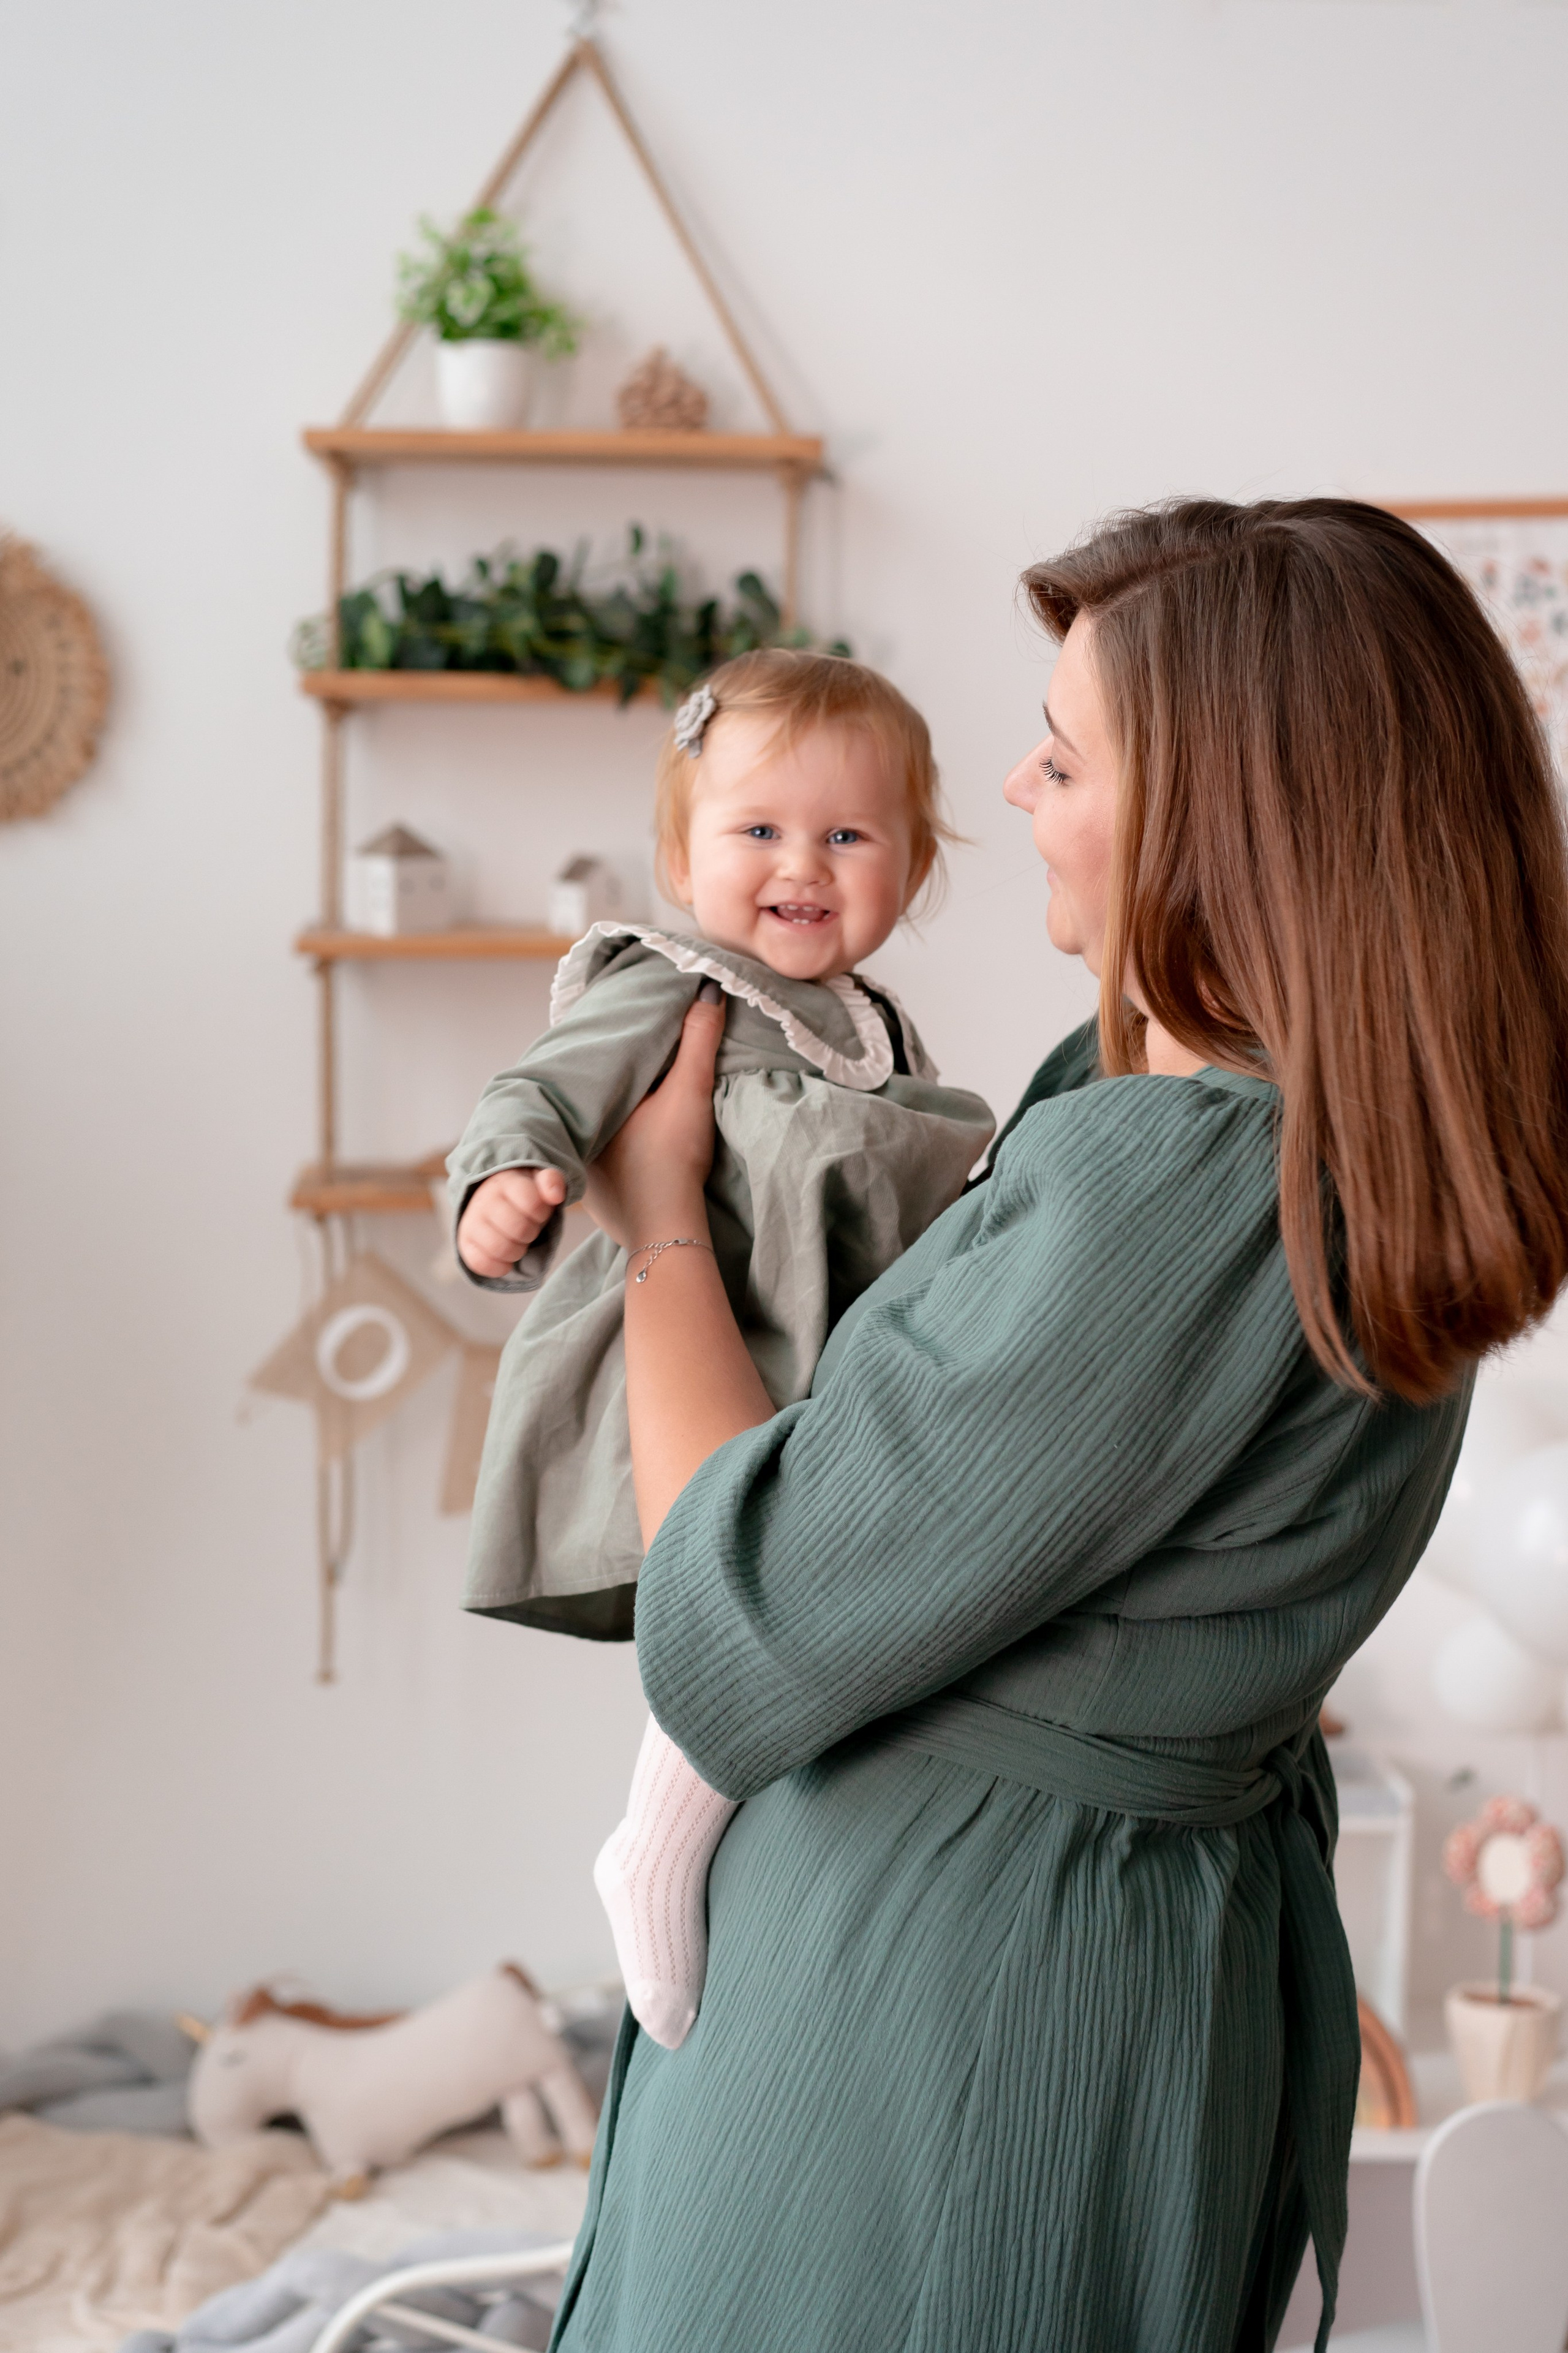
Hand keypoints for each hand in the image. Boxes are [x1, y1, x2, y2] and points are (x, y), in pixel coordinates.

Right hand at [457, 1166, 567, 1278]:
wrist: (491, 1198)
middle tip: (528, 1228)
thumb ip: (552, 1182)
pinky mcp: (464, 1242)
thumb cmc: (522, 1193)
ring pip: (500, 1248)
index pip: (532, 1203)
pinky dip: (499, 1266)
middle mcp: (484, 1200)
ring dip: (517, 1251)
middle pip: (519, 1229)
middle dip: (531, 1232)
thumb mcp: (539, 1181)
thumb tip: (556, 1195)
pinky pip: (480, 1264)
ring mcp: (471, 1222)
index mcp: (506, 1182)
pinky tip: (506, 1258)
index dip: (541, 1213)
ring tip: (517, 1242)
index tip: (538, 1211)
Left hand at [583, 986, 724, 1250]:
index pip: (597, 1066)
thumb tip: (706, 988)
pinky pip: (606, 1159)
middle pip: (598, 1098)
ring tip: (638, 1096)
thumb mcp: (689, 1091)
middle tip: (636, 1057)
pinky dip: (621, 1148)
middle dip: (614, 1081)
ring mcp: (583, 1171)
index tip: (628, 1028)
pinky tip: (638, 1142)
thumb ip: (698, 1040)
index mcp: (583, 1108)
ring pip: (601, 1129)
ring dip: (618, 1116)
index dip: (613, 1047)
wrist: (668, 1232)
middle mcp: (573, 1138)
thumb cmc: (671, 1160)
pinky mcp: (598, 1198)